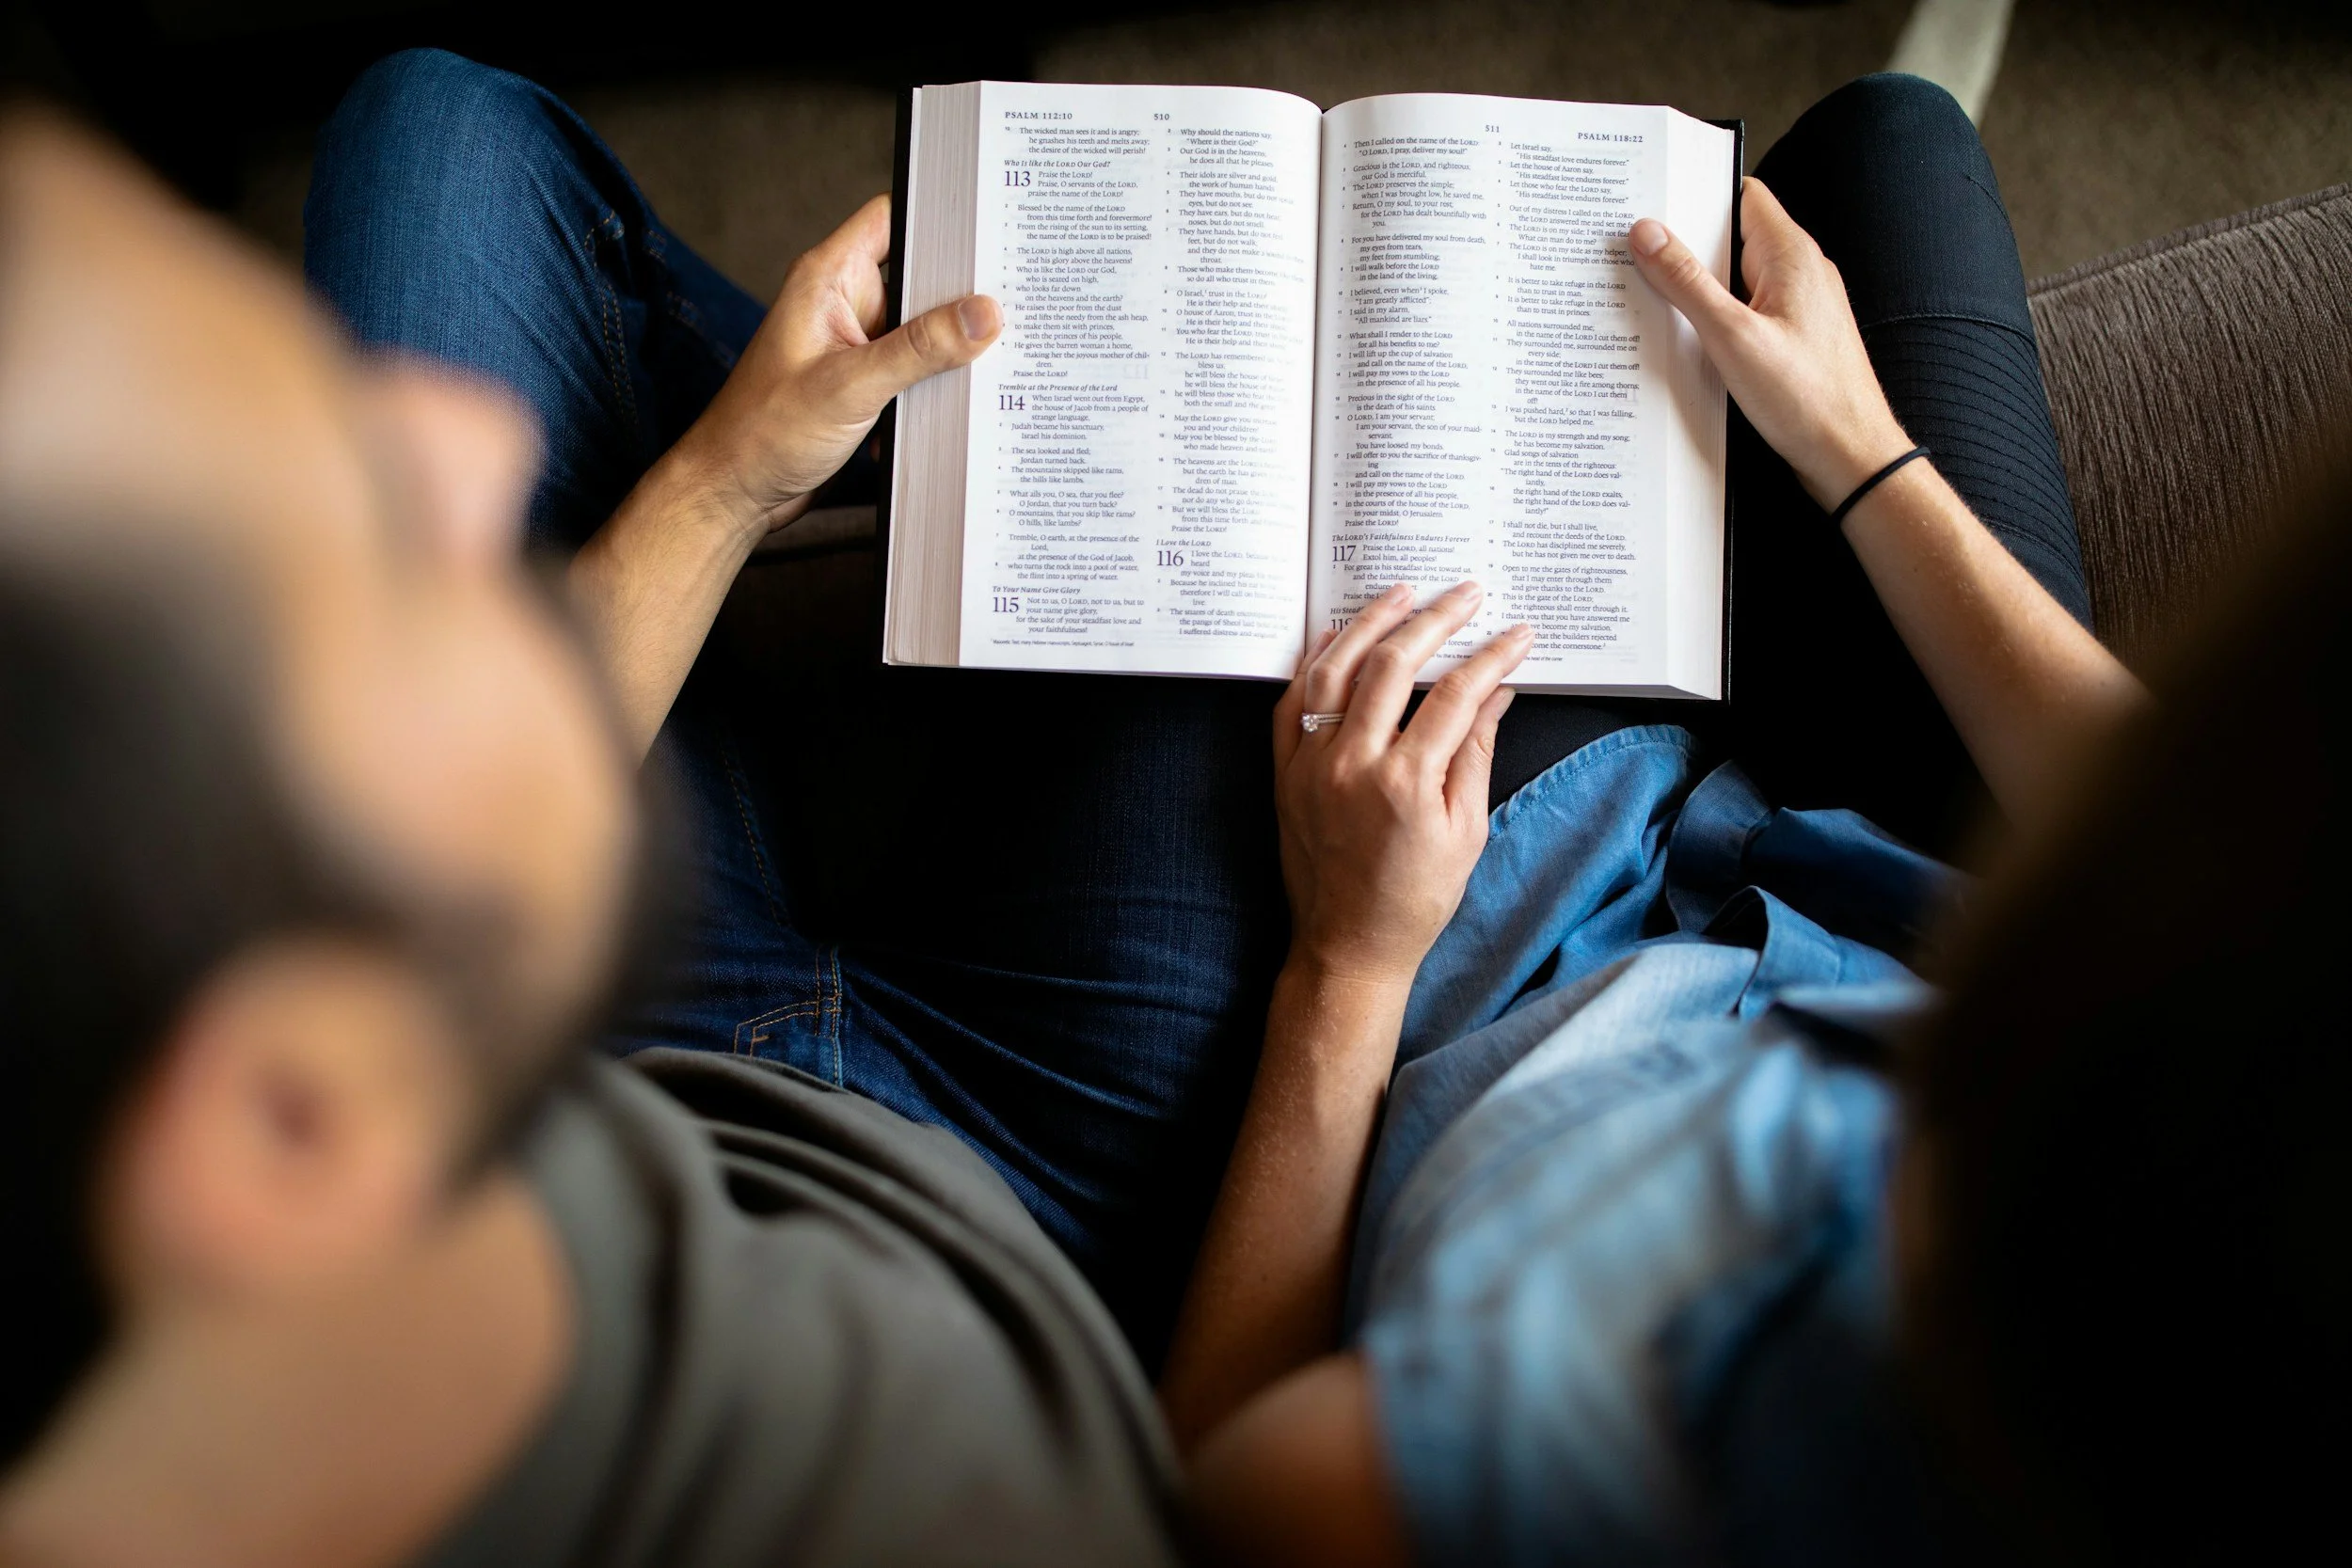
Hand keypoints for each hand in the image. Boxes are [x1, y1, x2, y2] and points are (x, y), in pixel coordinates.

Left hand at [666, 194, 1000, 541]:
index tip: (989, 232)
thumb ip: (920, 348)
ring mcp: (854, 343)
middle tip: (1009, 306)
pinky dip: (933, 385)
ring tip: (992, 359)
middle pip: (919, 277)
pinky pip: (914, 369)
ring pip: (922, 328)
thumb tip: (983, 315)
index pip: (892, 219)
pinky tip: (954, 403)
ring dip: (949, 349)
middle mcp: (842, 303)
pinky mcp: (863, 382)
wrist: (735, 492)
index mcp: (828, 279)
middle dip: (959, 295)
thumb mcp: (850, 386)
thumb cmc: (764, 433)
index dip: (939, 219)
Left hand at [1272, 583, 1530, 987]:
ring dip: (1369, 623)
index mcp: (1406, 783)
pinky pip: (1291, 701)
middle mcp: (1353, 764)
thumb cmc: (1415, 899)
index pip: (1456, 695)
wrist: (1347, 946)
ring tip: (1401, 592)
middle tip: (1465, 593)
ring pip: (1335, 670)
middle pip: (1394, 665)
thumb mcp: (1466, 831)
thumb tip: (1497, 692)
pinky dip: (1313, 662)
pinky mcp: (1284, 773)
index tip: (1516, 632)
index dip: (1490, 656)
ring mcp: (1311, 765)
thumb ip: (1476, 754)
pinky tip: (1335, 634)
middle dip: (1435, 619)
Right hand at [1628, 177, 1912, 511]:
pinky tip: (1685, 339)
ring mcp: (1797, 306)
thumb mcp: (1732, 337)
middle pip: (1731, 237)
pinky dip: (1714, 318)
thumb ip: (1687, 282)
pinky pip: (1745, 312)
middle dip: (1685, 244)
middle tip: (1634, 252)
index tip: (1652, 201)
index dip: (1696, 193)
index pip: (1741, 195)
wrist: (1851, 457)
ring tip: (1648, 296)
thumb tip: (1648, 233)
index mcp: (1790, 255)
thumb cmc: (1806, 399)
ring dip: (1696, 287)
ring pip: (1735, 278)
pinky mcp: (1791, 338)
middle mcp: (1799, 272)